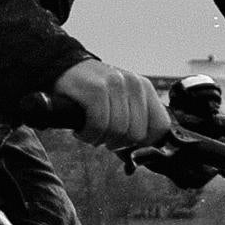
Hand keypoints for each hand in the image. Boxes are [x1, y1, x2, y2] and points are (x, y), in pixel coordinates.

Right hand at [51, 56, 167, 145]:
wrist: (63, 68)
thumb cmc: (92, 92)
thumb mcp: (120, 102)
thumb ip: (134, 123)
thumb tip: (140, 156)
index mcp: (145, 88)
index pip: (161, 126)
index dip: (145, 143)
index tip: (127, 143)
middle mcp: (133, 84)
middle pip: (137, 134)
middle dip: (118, 143)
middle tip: (103, 136)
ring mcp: (115, 85)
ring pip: (118, 132)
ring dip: (100, 139)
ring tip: (91, 131)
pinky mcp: (96, 89)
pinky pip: (98, 126)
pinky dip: (88, 135)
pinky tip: (81, 130)